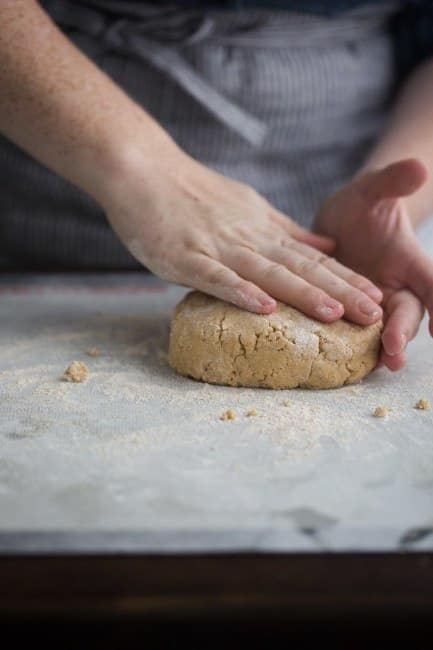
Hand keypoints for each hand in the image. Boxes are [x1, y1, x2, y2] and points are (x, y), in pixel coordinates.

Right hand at [102, 146, 381, 322]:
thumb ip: (285, 229)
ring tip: (334, 314)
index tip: (375, 297)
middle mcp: (247, 238)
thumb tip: (326, 242)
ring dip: (302, 292)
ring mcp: (217, 247)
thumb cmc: (192, 192)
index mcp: (262, 229)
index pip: (312, 256)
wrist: (143, 170)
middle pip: (300, 267)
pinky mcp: (185, 257)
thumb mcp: (248, 206)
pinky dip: (240, 292)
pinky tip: (265, 308)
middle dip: (339, 291)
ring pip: (266, 272)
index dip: (345, 277)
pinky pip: (216, 277)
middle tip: (372, 314)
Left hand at [314, 158, 430, 369]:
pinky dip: (357, 349)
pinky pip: (359, 335)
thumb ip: (393, 181)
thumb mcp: (372, 190)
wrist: (339, 225)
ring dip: (386, 348)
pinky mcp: (352, 313)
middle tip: (393, 346)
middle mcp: (398, 287)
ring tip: (381, 364)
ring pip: (388, 330)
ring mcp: (376, 303)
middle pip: (410, 313)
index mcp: (409, 260)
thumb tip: (419, 166)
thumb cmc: (362, 206)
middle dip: (404, 330)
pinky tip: (347, 364)